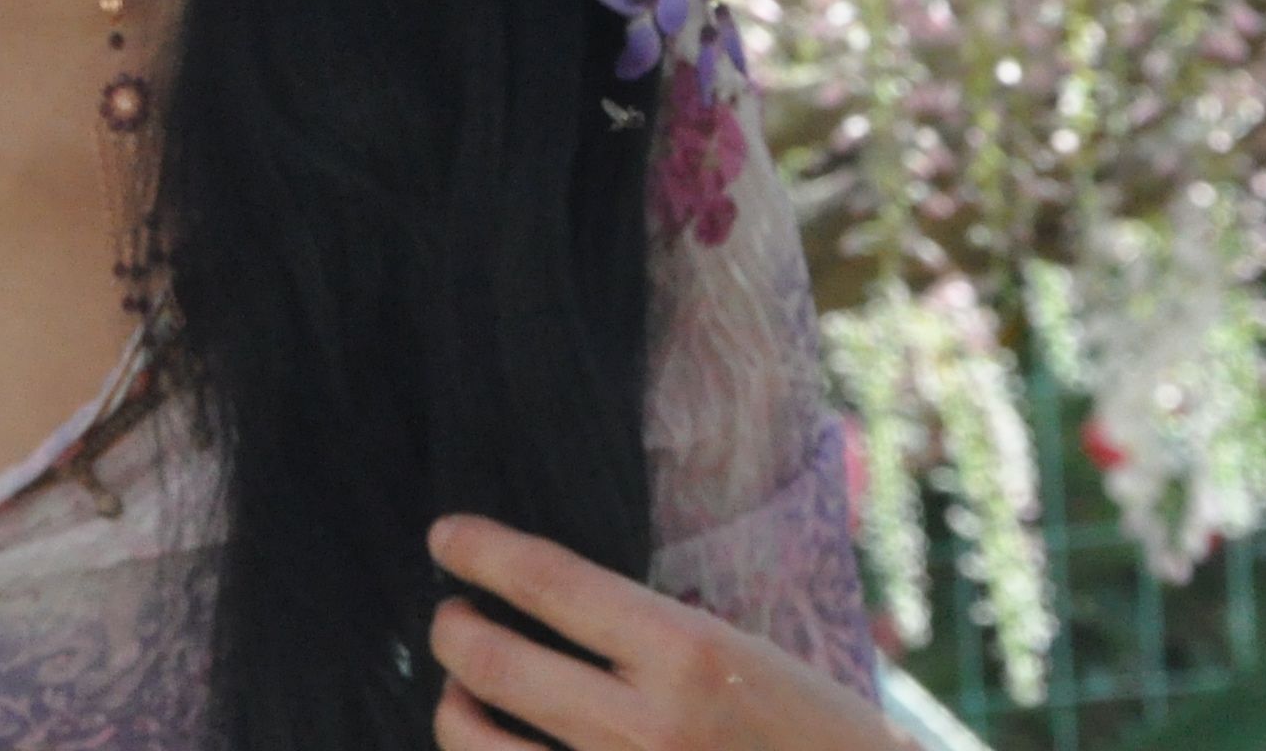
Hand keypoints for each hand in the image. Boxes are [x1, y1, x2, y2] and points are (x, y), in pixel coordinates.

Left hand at [425, 514, 895, 750]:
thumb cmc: (819, 739)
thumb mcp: (751, 660)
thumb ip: (660, 636)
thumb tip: (558, 605)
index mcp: (688, 655)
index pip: (549, 582)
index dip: (482, 552)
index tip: (446, 536)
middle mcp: (644, 726)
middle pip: (490, 659)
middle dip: (450, 629)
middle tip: (449, 617)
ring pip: (476, 740)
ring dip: (453, 707)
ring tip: (462, 694)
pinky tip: (504, 748)